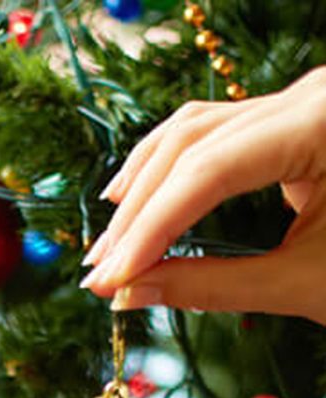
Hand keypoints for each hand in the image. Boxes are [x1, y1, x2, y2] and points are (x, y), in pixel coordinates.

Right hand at [80, 67, 325, 324]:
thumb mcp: (303, 283)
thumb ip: (210, 287)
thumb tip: (128, 295)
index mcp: (323, 123)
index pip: (208, 169)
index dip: (150, 229)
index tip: (108, 281)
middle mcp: (308, 96)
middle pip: (190, 142)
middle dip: (138, 213)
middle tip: (99, 275)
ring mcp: (297, 103)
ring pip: (193, 131)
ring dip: (144, 191)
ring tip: (110, 248)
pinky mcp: (289, 121)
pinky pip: (212, 134)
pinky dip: (170, 173)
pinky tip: (136, 202)